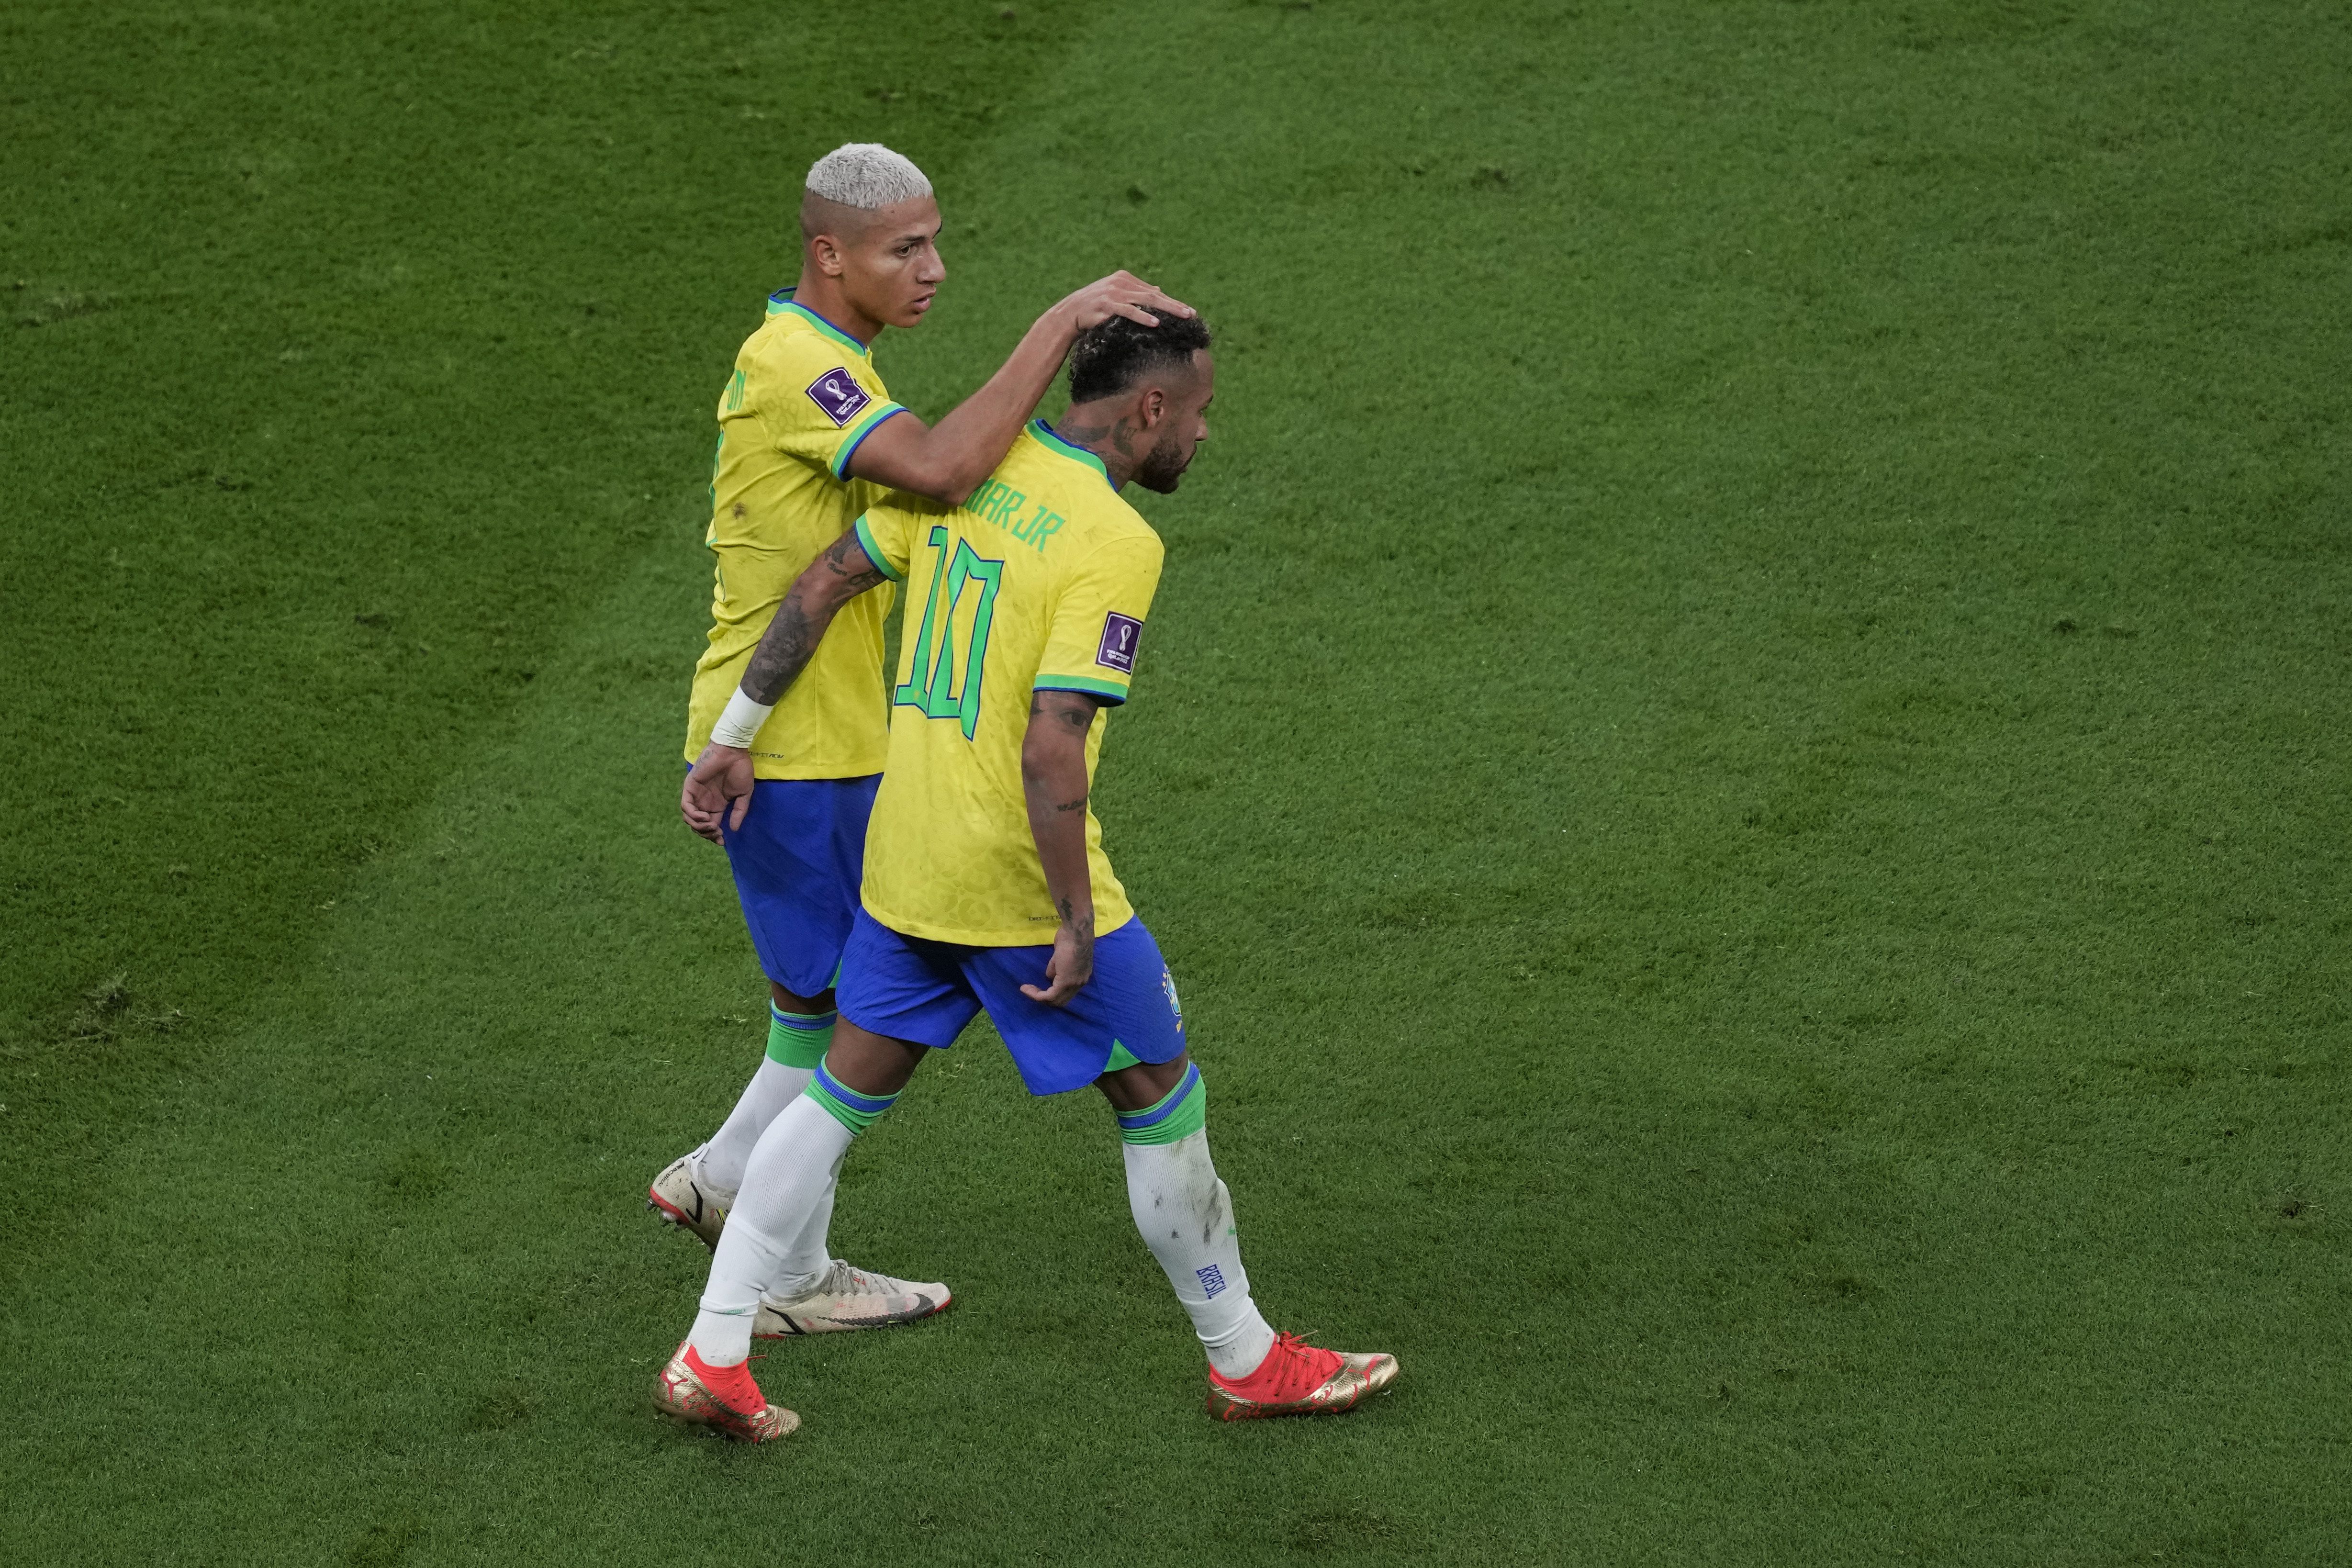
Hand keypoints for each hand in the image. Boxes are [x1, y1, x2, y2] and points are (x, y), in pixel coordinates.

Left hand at [681, 743, 755, 842]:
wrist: (733, 752)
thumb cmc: (740, 769)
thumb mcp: (744, 794)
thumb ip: (739, 811)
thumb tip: (734, 830)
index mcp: (717, 805)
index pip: (710, 825)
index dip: (714, 836)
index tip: (722, 842)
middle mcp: (705, 802)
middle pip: (698, 826)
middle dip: (706, 834)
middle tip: (717, 834)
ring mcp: (696, 795)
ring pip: (689, 819)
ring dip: (699, 827)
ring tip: (712, 825)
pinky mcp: (690, 787)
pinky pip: (686, 806)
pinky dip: (693, 815)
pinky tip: (705, 817)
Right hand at [1020, 921, 1094, 1006]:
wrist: (1076, 931)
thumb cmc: (1070, 937)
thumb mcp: (1060, 956)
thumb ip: (1055, 968)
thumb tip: (1049, 977)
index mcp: (1081, 977)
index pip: (1066, 993)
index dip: (1050, 992)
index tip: (1037, 986)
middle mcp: (1080, 983)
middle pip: (1061, 1001)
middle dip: (1043, 998)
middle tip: (1030, 990)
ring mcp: (1074, 984)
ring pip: (1054, 1000)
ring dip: (1038, 997)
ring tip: (1026, 989)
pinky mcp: (1066, 982)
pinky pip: (1049, 995)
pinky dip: (1036, 995)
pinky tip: (1026, 989)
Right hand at [1054, 271, 1193, 332]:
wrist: (1069, 314)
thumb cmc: (1094, 309)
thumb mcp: (1117, 297)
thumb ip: (1137, 294)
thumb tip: (1158, 291)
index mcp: (1125, 279)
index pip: (1153, 291)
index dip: (1172, 302)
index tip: (1188, 312)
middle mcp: (1121, 282)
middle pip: (1154, 294)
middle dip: (1174, 304)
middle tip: (1191, 314)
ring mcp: (1114, 293)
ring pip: (1146, 300)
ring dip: (1166, 308)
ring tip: (1182, 316)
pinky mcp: (1106, 304)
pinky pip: (1128, 311)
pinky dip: (1143, 317)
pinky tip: (1156, 323)